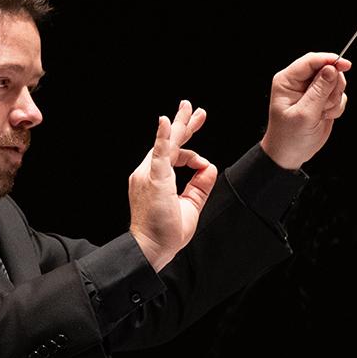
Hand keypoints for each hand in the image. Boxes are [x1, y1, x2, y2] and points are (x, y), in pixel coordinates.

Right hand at [128, 100, 217, 271]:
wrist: (150, 248)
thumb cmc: (165, 233)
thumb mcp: (190, 206)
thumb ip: (199, 186)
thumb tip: (209, 166)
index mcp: (154, 179)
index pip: (171, 155)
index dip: (190, 154)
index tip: (202, 163)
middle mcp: (147, 173)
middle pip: (168, 143)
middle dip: (183, 125)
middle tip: (193, 109)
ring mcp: (148, 174)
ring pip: (167, 143)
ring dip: (180, 125)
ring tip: (189, 109)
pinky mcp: (153, 178)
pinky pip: (159, 153)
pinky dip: (163, 136)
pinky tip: (167, 122)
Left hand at [259, 53, 351, 169]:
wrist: (291, 154)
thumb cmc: (289, 136)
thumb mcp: (305, 114)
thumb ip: (319, 90)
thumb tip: (332, 69)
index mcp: (287, 80)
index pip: (311, 61)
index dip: (329, 60)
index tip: (345, 65)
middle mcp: (299, 82)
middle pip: (327, 69)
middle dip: (332, 87)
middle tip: (324, 104)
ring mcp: (312, 91)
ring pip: (336, 82)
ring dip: (334, 99)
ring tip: (322, 113)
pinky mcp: (322, 100)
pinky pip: (339, 96)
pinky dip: (336, 107)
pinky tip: (324, 117)